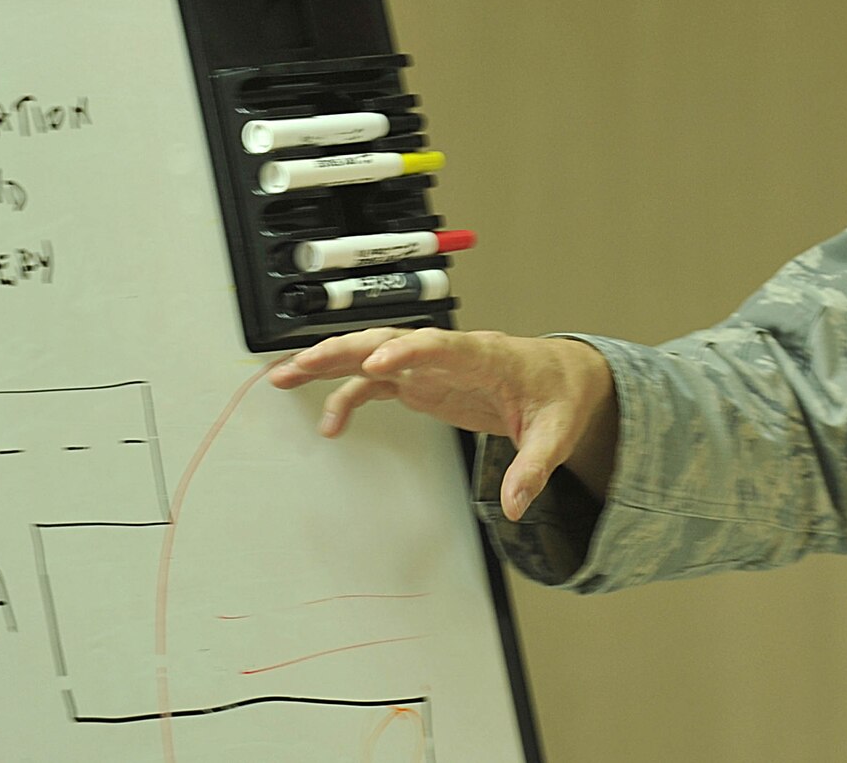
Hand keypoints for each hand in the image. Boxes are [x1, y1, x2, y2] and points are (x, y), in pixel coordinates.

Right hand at [269, 327, 617, 521]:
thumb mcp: (557, 433)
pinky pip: (377, 382)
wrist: (563, 376)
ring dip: (330, 361)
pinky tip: (329, 424)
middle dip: (347, 349)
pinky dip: (348, 395)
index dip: (411, 352)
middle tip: (303, 363)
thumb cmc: (560, 396)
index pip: (445, 346)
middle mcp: (451, 354)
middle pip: (393, 341)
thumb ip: (534, 468)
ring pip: (374, 354)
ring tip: (284, 376)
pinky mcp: (423, 382)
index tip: (378, 363)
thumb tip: (516, 506)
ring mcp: (432, 366)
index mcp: (487, 355)